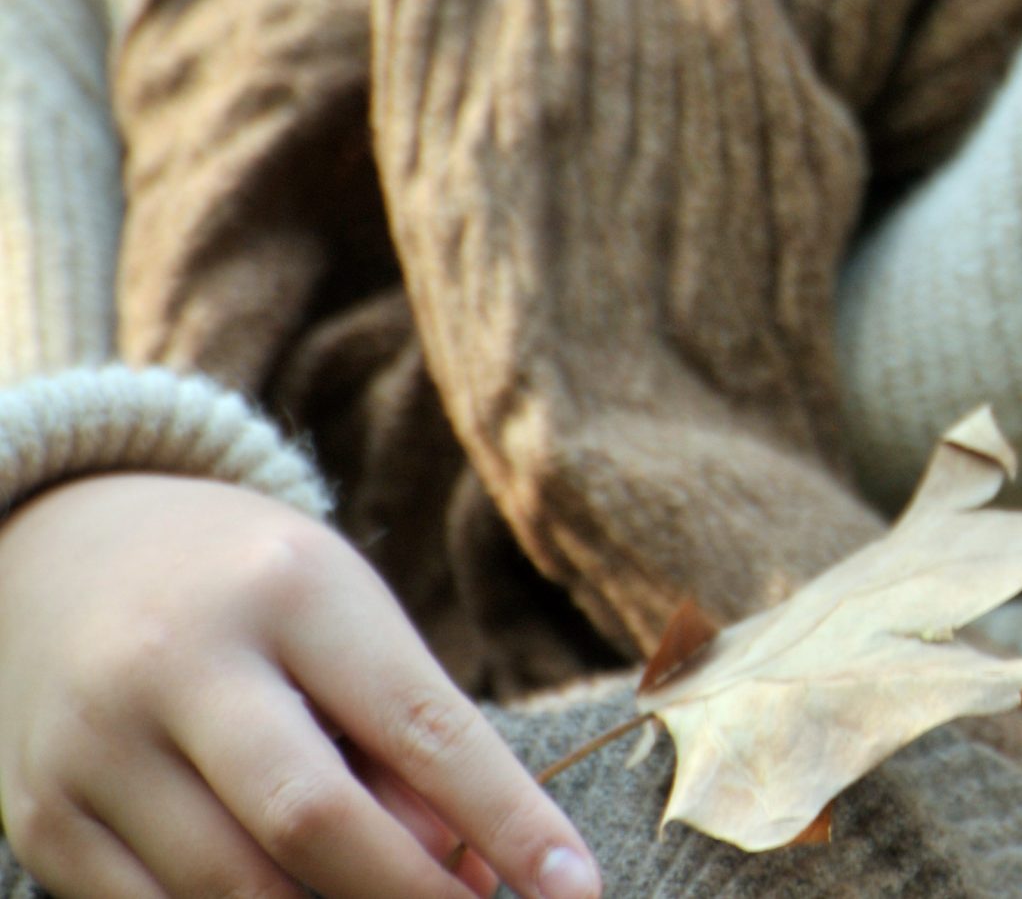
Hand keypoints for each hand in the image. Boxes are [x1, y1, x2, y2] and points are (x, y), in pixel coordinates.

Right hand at [0, 473, 599, 898]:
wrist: (73, 550)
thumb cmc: (257, 592)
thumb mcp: (352, 618)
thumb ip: (415, 738)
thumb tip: (475, 876)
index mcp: (291, 588)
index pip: (423, 726)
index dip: (509, 820)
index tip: (576, 889)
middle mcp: (180, 660)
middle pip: (315, 822)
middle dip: (414, 895)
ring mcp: (97, 744)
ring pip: (233, 889)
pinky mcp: (44, 814)